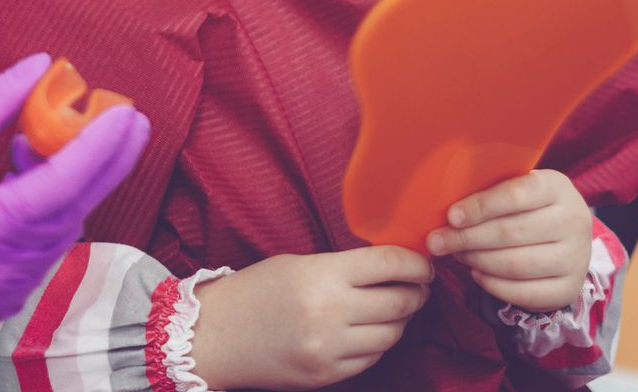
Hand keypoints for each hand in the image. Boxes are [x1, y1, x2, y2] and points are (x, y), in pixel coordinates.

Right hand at [0, 52, 151, 367]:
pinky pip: (45, 244)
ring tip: (36, 142)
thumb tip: (42, 69)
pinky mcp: (4, 296)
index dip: (99, 148)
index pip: (61, 187)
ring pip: (63, 226)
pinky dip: (47, 207)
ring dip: (67, 181)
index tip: (126, 114)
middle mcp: (2, 271)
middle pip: (74, 208)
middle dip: (105, 162)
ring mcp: (6, 290)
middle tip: (129, 120)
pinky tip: (24, 175)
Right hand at [190, 246, 432, 389]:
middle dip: (417, 292)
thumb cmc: (254, 291)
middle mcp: (330, 314)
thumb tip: (391, 268)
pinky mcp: (326, 376)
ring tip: (396, 307)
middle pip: (400, 302)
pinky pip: (371, 359)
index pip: (389, 265)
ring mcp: (329, 350)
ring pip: (392, 335)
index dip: (416, 263)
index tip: (424, 263)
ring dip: (401, 320)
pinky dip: (378, 343)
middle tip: (418, 285)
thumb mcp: (298, 264)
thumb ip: (344, 266)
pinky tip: (369, 330)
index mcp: (322, 275)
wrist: (213, 336)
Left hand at [426, 169, 592, 312]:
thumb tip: (447, 212)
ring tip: (458, 254)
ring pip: (515, 264)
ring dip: (477, 261)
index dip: (480, 206)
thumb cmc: (529, 207)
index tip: (451, 217)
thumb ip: (490, 192)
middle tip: (438, 241)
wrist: (567, 236)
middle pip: (511, 232)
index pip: (516, 194)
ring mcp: (576, 258)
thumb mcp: (518, 187)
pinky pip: (524, 293)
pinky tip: (476, 273)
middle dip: (467, 238)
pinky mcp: (569, 289)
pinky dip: (493, 285)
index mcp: (557, 187)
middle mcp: (574, 221)